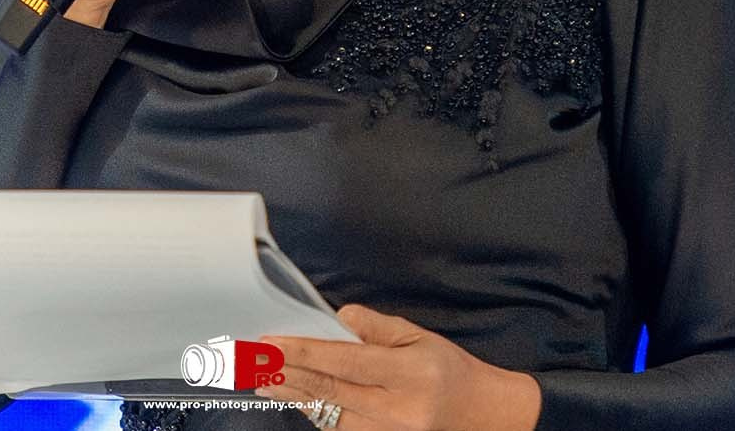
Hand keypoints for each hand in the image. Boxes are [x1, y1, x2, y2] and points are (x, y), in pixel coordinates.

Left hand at [255, 304, 541, 430]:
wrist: (483, 416)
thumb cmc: (450, 371)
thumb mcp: (421, 336)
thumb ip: (378, 326)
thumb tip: (340, 316)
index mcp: (409, 372)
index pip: (343, 361)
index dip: (302, 352)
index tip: (270, 343)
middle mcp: (396, 408)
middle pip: (328, 390)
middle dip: (284, 374)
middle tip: (251, 361)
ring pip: (328, 413)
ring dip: (292, 394)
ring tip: (262, 378)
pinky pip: (339, 428)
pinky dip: (314, 411)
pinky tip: (294, 397)